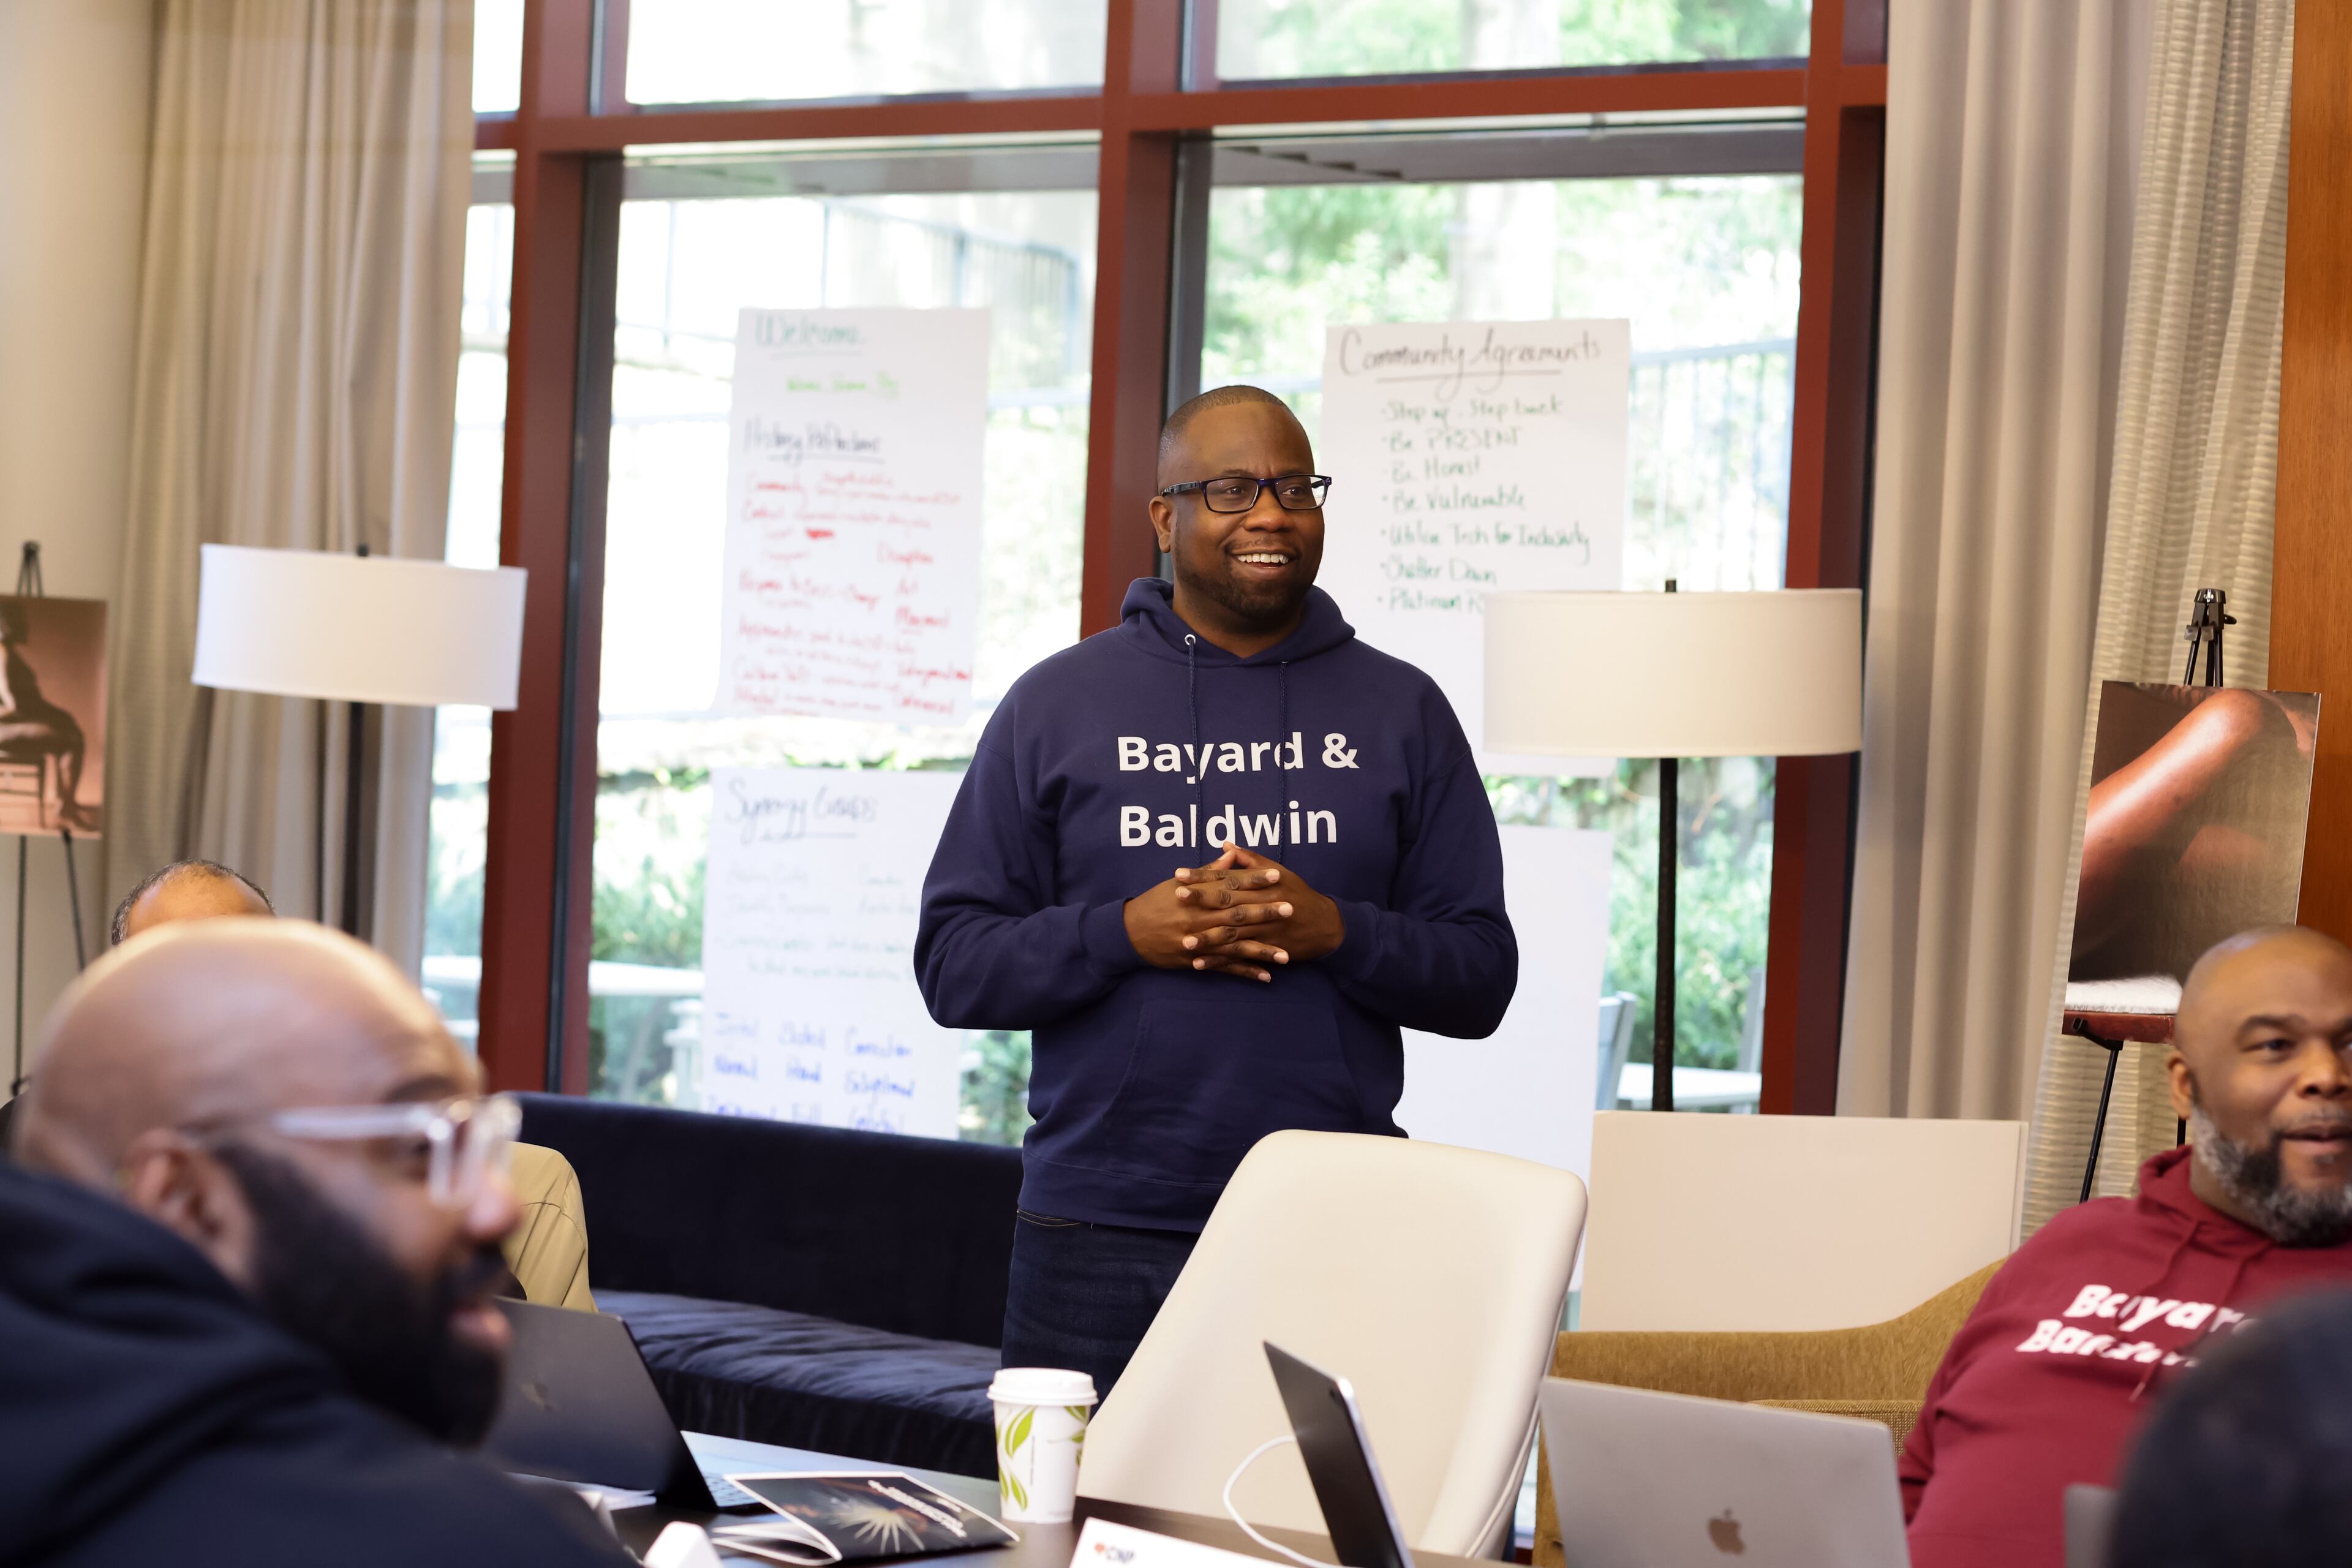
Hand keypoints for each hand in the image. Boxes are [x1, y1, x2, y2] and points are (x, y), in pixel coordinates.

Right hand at [1123, 846, 1290, 981]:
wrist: (1129, 933)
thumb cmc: (1155, 903)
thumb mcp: (1177, 883)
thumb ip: (1208, 872)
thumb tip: (1231, 855)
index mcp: (1196, 897)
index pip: (1230, 885)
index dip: (1255, 880)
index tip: (1278, 875)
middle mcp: (1199, 919)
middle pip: (1237, 915)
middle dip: (1265, 912)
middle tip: (1291, 909)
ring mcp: (1199, 942)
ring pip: (1235, 946)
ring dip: (1262, 951)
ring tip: (1286, 955)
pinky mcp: (1196, 961)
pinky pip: (1224, 968)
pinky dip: (1245, 972)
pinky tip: (1266, 976)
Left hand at [1177, 843, 1344, 966]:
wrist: (1326, 925)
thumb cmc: (1299, 895)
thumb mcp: (1279, 872)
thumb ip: (1251, 860)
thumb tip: (1226, 844)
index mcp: (1263, 885)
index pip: (1227, 878)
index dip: (1203, 876)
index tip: (1179, 875)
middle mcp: (1263, 906)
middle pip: (1227, 902)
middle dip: (1201, 901)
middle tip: (1176, 899)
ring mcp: (1265, 929)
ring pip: (1232, 933)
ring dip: (1207, 938)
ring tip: (1184, 941)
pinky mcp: (1267, 949)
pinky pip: (1240, 957)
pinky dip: (1220, 961)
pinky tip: (1200, 964)